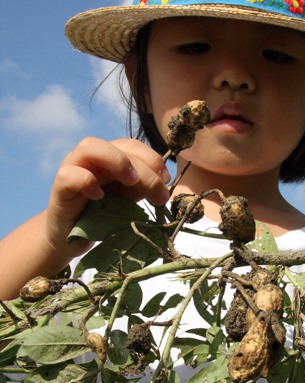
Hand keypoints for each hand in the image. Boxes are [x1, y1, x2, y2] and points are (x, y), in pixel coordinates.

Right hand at [45, 137, 171, 256]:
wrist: (69, 237)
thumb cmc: (99, 216)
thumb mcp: (127, 200)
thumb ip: (141, 188)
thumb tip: (163, 185)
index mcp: (109, 158)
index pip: (132, 145)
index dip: (153, 159)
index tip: (167, 180)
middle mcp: (90, 158)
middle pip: (119, 148)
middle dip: (145, 170)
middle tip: (160, 195)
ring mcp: (72, 168)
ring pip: (89, 146)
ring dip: (116, 161)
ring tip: (131, 181)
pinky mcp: (59, 188)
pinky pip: (69, 175)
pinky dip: (86, 182)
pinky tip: (99, 197)